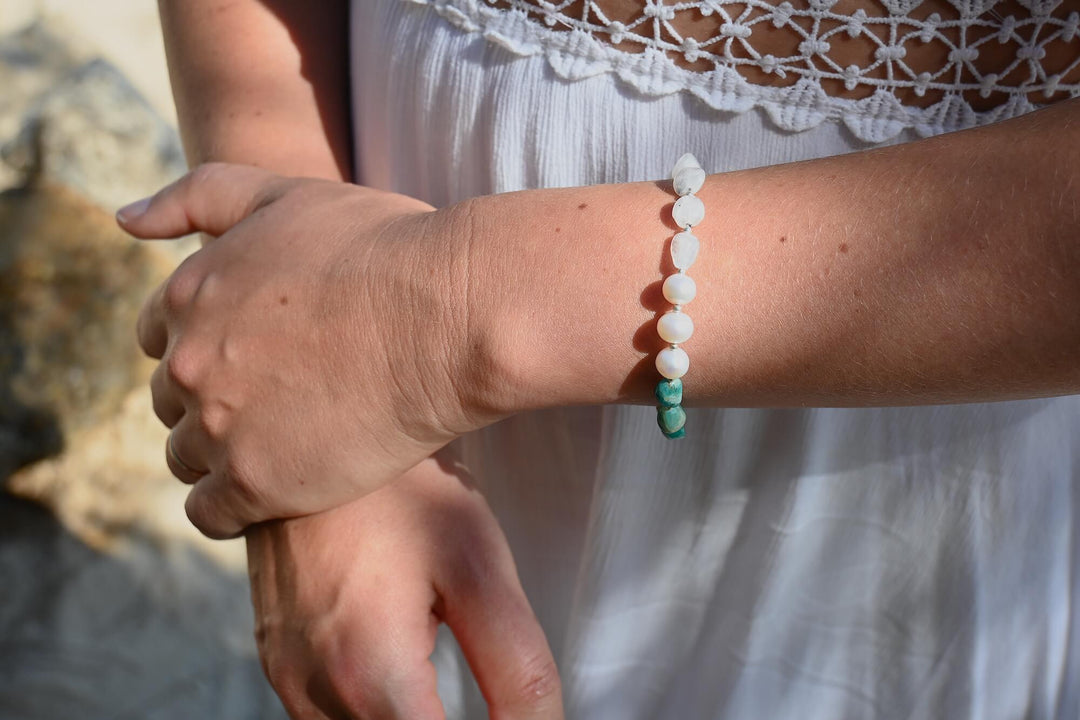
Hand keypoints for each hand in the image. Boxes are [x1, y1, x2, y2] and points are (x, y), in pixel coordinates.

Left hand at [118, 163, 493, 537]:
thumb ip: (198, 196)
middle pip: (171, 402)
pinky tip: (279, 491)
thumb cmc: (384, 248)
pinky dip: (233, 508)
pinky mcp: (254, 484)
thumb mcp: (284, 191)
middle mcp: (189, 362)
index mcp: (190, 294)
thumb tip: (123, 219)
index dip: (204, 349)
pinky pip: (210, 514)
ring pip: (186, 458)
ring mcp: (218, 426)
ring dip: (221, 457)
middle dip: (210, 403)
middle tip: (276, 406)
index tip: (254, 359)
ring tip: (283, 450)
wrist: (447, 315)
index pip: (160, 339)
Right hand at [246, 454, 562, 718]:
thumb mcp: (480, 569)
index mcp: (369, 678)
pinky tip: (404, 661)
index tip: (512, 711)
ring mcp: (285, 675)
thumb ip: (519, 672)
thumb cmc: (406, 488)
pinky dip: (374, 708)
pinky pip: (327, 714)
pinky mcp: (274, 655)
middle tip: (486, 681)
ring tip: (442, 665)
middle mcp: (312, 691)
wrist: (317, 419)